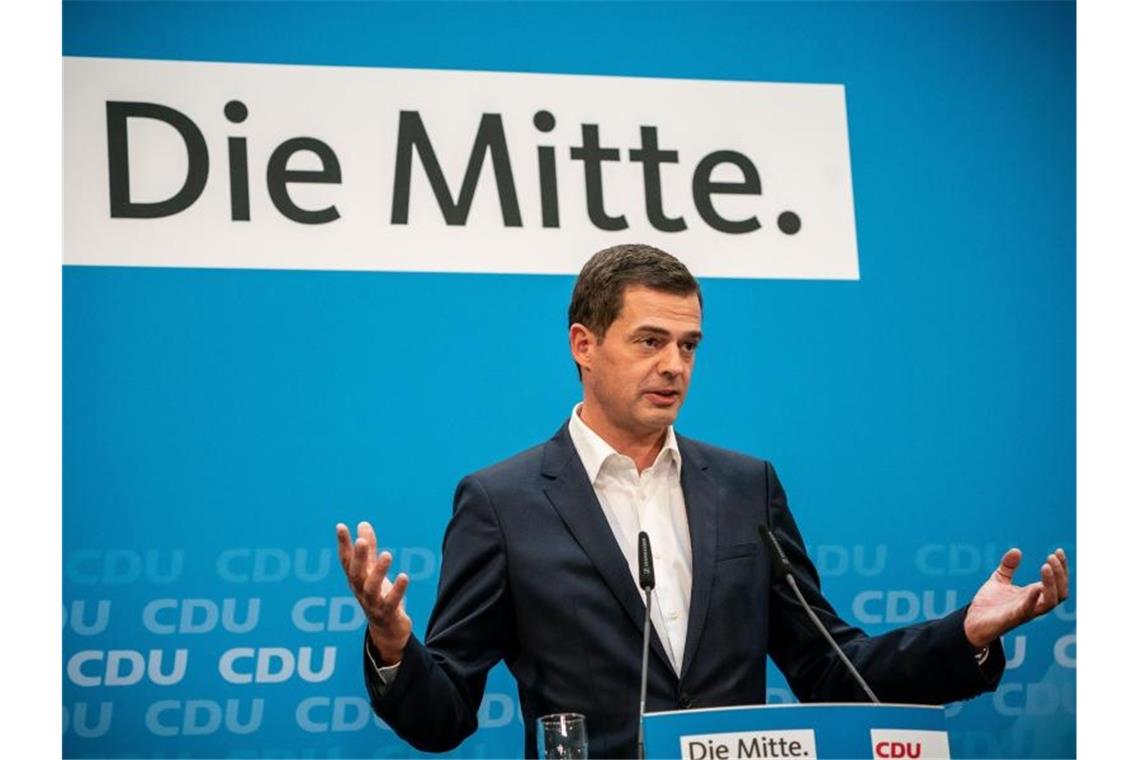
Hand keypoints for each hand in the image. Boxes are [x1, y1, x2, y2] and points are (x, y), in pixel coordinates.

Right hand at [336, 521, 412, 664]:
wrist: (387, 630)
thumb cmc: (378, 596)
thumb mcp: (372, 572)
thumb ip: (369, 549)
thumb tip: (363, 524)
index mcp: (356, 580)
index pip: (346, 561)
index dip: (343, 544)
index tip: (340, 526)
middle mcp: (360, 591)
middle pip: (355, 574)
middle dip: (357, 557)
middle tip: (361, 541)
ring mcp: (372, 604)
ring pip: (371, 588)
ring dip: (378, 572)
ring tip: (387, 554)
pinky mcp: (387, 614)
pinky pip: (391, 602)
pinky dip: (397, 590)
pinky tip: (404, 576)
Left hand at [963, 547, 1068, 647]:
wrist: (972, 621)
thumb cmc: (989, 604)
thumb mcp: (999, 579)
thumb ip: (1008, 566)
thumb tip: (1017, 550)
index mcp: (1033, 594)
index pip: (1057, 583)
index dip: (1061, 568)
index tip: (1058, 551)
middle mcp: (1033, 603)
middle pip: (1060, 593)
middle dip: (1060, 574)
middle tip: (1052, 556)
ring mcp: (1025, 611)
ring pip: (1050, 602)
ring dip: (1051, 584)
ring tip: (1046, 566)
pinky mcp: (1012, 618)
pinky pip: (1028, 610)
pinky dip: (1033, 599)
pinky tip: (1035, 587)